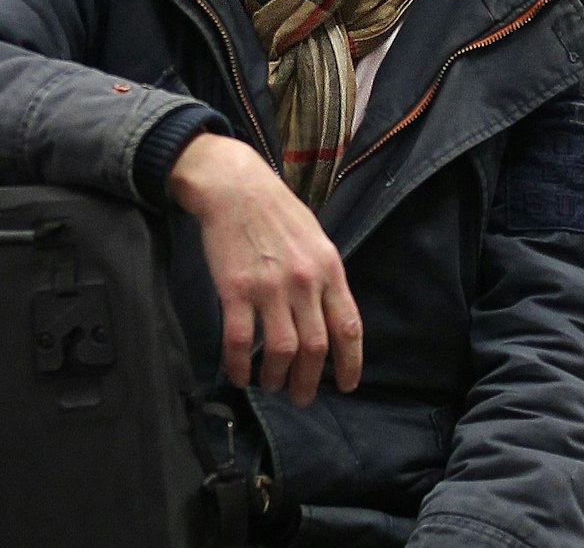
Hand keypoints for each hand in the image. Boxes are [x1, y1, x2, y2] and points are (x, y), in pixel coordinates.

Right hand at [168, 133, 362, 405]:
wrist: (234, 186)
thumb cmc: (276, 211)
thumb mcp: (315, 238)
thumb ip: (324, 276)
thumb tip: (329, 314)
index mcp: (329, 269)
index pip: (348, 327)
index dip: (349, 363)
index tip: (345, 386)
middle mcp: (304, 282)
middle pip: (315, 347)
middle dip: (309, 381)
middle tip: (301, 398)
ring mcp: (270, 287)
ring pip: (281, 350)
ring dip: (277, 377)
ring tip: (271, 386)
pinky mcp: (236, 289)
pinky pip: (240, 340)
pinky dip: (239, 365)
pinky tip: (238, 375)